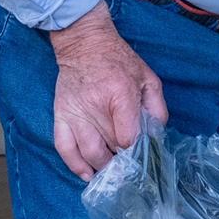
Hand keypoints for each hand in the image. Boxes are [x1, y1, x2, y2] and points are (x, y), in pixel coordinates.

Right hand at [50, 0, 167, 180]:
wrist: (84, 44)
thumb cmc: (119, 60)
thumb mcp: (148, 77)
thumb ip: (157, 107)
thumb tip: (156, 134)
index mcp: (120, 95)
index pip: (128, 137)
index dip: (136, 151)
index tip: (141, 154)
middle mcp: (96, 106)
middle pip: (110, 147)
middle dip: (122, 162)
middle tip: (130, 169)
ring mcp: (76, 113)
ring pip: (89, 153)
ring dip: (102, 168)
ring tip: (112, 173)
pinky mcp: (61, 115)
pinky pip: (64, 147)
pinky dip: (75, 165)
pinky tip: (86, 174)